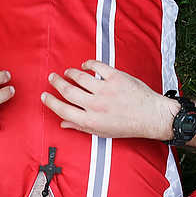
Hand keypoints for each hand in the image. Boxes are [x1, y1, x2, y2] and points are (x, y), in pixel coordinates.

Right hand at [41, 60, 177, 139]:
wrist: (150, 116)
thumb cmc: (127, 126)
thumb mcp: (102, 132)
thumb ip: (81, 127)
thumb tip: (64, 123)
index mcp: (90, 120)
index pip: (63, 109)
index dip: (51, 101)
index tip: (44, 95)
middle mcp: (96, 105)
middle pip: (68, 90)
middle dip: (56, 83)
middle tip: (52, 78)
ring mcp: (106, 89)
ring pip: (79, 76)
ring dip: (70, 73)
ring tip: (67, 72)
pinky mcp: (116, 77)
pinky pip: (97, 66)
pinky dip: (88, 64)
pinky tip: (85, 65)